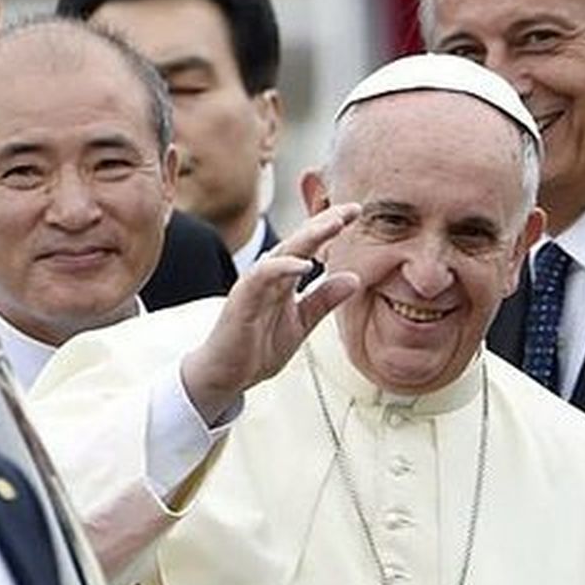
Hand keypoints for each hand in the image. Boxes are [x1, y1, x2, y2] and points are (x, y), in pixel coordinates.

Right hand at [179, 204, 360, 423]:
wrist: (227, 375)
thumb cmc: (259, 347)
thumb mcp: (303, 322)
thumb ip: (324, 300)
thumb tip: (354, 279)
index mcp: (285, 278)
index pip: (311, 245)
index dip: (331, 226)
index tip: (357, 212)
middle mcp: (270, 275)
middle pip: (300, 240)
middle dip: (325, 222)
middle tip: (352, 209)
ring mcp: (255, 285)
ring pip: (283, 251)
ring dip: (309, 236)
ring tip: (334, 224)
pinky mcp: (242, 299)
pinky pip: (262, 276)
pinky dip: (282, 267)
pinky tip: (304, 263)